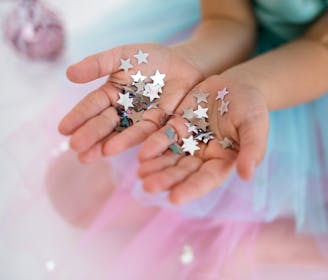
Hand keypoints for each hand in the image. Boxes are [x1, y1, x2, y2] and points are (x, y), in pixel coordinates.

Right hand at [58, 43, 203, 162]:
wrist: (184, 63)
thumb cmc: (150, 58)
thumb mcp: (122, 56)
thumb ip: (98, 64)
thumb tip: (68, 73)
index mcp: (111, 94)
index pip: (92, 106)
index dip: (78, 117)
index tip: (63, 129)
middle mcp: (124, 111)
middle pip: (106, 124)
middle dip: (92, 135)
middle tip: (76, 147)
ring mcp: (143, 120)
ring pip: (126, 133)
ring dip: (114, 143)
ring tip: (101, 153)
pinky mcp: (162, 125)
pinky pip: (152, 134)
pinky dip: (141, 142)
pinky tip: (134, 151)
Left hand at [137, 73, 268, 204]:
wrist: (237, 85)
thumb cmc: (252, 107)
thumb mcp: (255, 125)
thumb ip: (252, 148)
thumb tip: (247, 175)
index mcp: (223, 161)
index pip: (206, 179)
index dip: (191, 189)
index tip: (174, 199)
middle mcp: (204, 156)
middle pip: (183, 171)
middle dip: (166, 179)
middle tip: (148, 187)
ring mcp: (189, 142)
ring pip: (170, 158)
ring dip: (156, 166)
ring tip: (141, 173)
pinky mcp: (177, 126)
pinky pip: (163, 138)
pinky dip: (153, 145)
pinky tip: (142, 153)